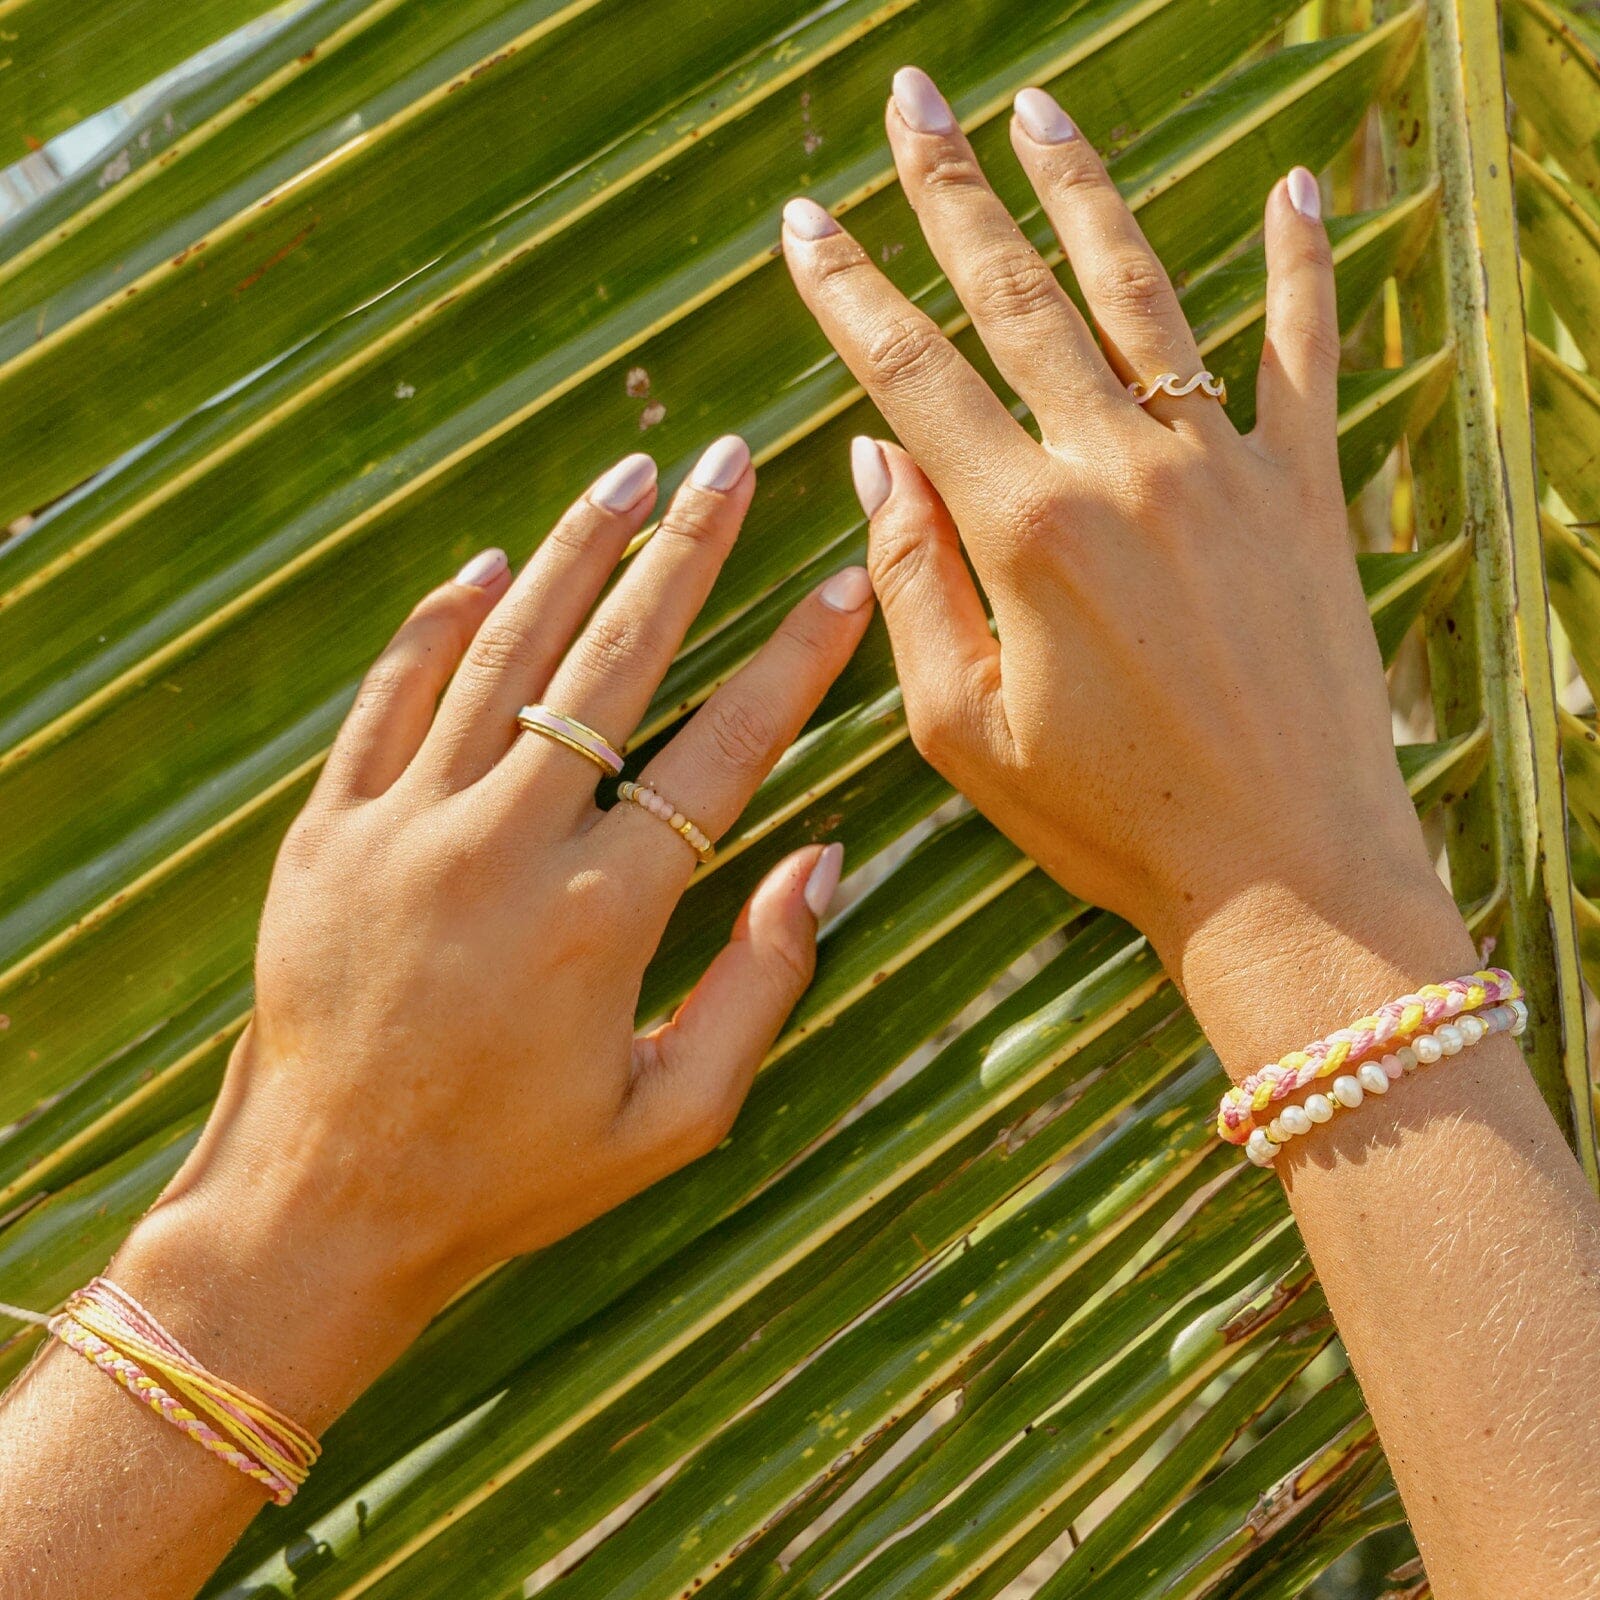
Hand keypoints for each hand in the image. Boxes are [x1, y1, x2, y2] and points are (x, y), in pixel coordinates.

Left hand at [128, 436, 872, 1378]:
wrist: (322, 1208)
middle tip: (732, 462)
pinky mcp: (326, 833)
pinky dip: (438, 624)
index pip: (725, 753)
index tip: (839, 585)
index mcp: (600, 920)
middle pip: (612, 665)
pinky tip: (489, 564)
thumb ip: (759, 987)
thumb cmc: (511, 1176)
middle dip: (685, 552)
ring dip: (572, 555)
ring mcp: (403, 830)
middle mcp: (503, 850)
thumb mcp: (671, 1119)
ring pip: (501, 655)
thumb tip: (826, 859)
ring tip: (632, 472)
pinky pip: (389, 698)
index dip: (792, 661)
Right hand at [780, 70, 1456, 1036]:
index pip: (910, 376)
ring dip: (1083, 194)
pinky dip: (1305, 266)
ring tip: (1039, 110)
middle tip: (911, 103)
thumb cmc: (1109, 818)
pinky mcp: (1307, 494)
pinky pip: (1306, 353)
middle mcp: (1122, 471)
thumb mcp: (963, 731)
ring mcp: (1224, 470)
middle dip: (951, 193)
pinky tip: (1300, 184)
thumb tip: (872, 457)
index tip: (806, 223)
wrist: (1285, 870)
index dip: (848, 291)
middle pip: (1017, 299)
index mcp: (1022, 531)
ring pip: (1142, 294)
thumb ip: (909, 584)